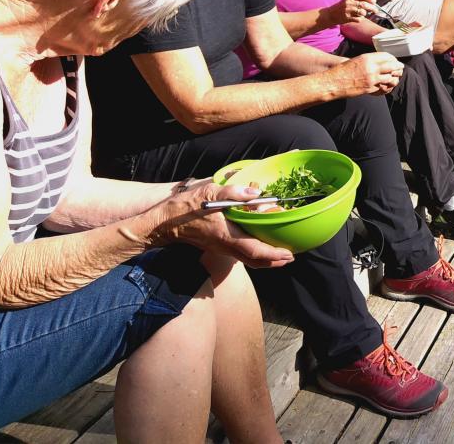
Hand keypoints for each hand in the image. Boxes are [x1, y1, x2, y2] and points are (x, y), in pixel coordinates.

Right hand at [150, 181, 293, 268]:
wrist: (163, 224)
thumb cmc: (185, 208)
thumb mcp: (209, 192)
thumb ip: (234, 192)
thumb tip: (257, 193)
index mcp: (226, 235)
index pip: (255, 251)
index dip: (274, 255)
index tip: (289, 254)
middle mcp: (226, 246)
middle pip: (255, 261)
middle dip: (275, 261)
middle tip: (290, 256)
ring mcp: (221, 248)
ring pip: (248, 259)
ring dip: (266, 259)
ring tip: (281, 253)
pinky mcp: (218, 246)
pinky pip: (241, 254)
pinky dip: (255, 253)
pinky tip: (261, 244)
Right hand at [329, 0, 377, 25]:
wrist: (331, 14)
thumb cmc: (342, 6)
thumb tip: (371, 1)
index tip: (374, 1)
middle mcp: (349, 3)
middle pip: (364, 5)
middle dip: (372, 8)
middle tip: (376, 10)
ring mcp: (348, 11)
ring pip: (363, 12)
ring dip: (365, 13)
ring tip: (363, 13)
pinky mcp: (348, 18)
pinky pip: (359, 19)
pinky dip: (360, 19)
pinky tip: (357, 17)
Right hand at [331, 52, 403, 95]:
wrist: (334, 82)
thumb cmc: (343, 70)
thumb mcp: (357, 60)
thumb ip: (369, 61)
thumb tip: (381, 62)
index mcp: (368, 58)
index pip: (387, 57)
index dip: (393, 59)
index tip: (395, 61)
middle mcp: (371, 68)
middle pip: (392, 67)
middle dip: (398, 68)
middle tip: (401, 68)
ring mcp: (371, 79)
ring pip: (390, 78)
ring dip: (395, 78)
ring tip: (396, 78)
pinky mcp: (370, 89)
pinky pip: (383, 88)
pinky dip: (387, 87)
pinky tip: (388, 86)